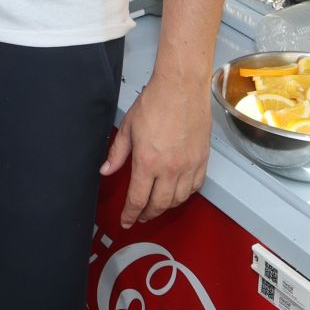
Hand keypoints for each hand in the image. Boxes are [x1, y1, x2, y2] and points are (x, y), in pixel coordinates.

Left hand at [101, 70, 210, 226]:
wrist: (181, 89)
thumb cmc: (154, 103)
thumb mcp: (127, 128)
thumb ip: (117, 153)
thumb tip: (106, 170)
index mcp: (147, 162)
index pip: (138, 199)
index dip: (130, 214)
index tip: (126, 221)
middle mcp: (170, 168)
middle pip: (159, 205)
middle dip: (147, 214)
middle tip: (140, 216)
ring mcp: (189, 165)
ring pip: (179, 199)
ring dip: (166, 206)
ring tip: (156, 205)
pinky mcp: (203, 160)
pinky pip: (196, 186)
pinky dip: (185, 194)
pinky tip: (177, 192)